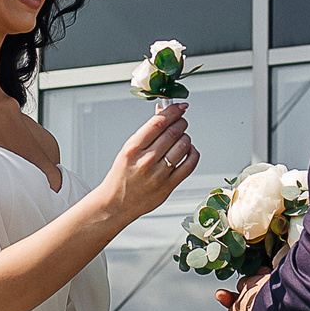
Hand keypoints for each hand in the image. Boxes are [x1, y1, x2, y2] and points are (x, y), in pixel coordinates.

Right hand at [99, 102, 197, 222]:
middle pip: (173, 132)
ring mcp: (158, 174)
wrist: (116, 204)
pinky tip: (188, 151)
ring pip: (183, 146)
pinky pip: (189, 165)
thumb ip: (147, 132)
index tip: (180, 107)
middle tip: (181, 121)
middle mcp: (146, 160)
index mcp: (133, 148)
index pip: (159, 122)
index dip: (173, 111)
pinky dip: (193, 153)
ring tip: (182, 138)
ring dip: (186, 138)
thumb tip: (162, 112)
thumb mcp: (128, 149)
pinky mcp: (168, 186)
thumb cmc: (121, 176)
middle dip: (181, 123)